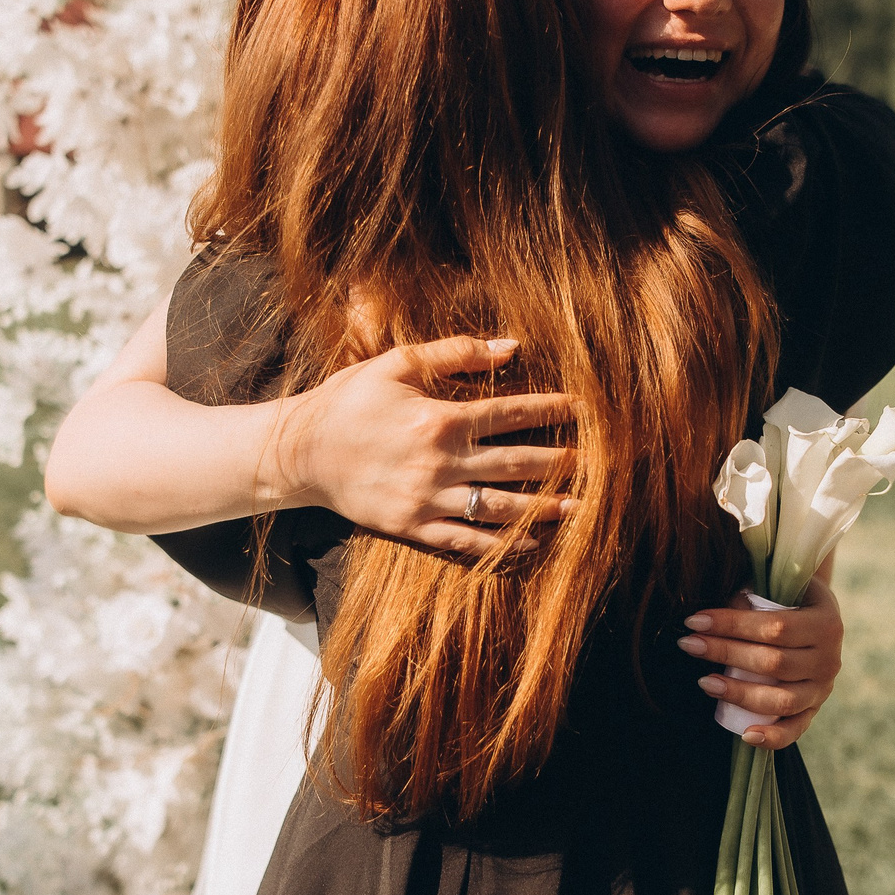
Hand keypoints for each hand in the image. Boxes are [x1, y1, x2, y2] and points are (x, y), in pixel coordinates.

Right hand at [280, 335, 577, 559]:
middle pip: (515, 463)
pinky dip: (500, 548)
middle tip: (594, 462)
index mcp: (440, 418)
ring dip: (542, 508)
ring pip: (499, 507)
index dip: (550, 410)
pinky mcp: (414, 528)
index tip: (581, 410)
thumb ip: (454, 353)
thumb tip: (510, 346)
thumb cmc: (347, 401)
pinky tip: (529, 546)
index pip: (510, 413)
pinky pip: (466, 543)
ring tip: (577, 508)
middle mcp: (440, 462)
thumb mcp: (395, 364)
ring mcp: (428, 500)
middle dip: (558, 461)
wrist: (300, 453)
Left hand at [678, 575, 843, 748]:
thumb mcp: (779, 588)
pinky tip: (745, 734)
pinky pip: (795, 729)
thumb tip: (709, 618)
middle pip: (773, 663)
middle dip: (725, 653)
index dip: (732, 624)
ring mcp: (823, 689)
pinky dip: (773, 737)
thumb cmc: (789, 600)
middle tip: (689, 645)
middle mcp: (829, 659)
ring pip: (781, 700)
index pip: (775, 627)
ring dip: (739, 693)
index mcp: (826, 623)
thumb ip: (750, 597)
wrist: (819, 620)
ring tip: (704, 682)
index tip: (694, 621)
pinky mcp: (814, 710)